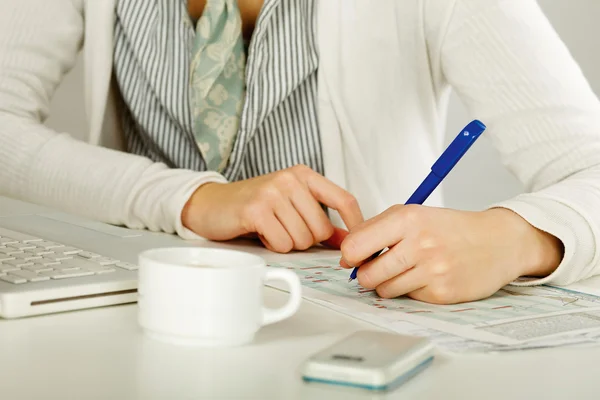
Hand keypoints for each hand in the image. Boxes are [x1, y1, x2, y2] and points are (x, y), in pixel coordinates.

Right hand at [182, 165, 362, 252]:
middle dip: (306, 239)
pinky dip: (272, 246)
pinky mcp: (256, 210)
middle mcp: (290, 179)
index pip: (344, 199)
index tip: (356, 242)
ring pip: (302, 239)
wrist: (211, 204)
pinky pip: (282, 244)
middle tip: (285, 229)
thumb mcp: (290, 206)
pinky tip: (260, 233)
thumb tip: (347, 239)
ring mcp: (272, 192)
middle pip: (322, 229)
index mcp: (304, 175)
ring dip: (287, 243)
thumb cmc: (253, 206)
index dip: (356, 223)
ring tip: (271, 229)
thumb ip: (318, 220)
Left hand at [340, 206, 563, 303]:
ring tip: (406, 270)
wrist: (498, 242)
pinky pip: (408, 298)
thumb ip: (375, 230)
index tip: (356, 256)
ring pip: (384, 290)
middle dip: (366, 275)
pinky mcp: (442, 292)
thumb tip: (346, 258)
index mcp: (407, 219)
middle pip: (367, 275)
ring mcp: (432, 270)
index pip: (355, 245)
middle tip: (378, 268)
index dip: (350, 255)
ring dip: (388, 284)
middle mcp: (419, 243)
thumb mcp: (412, 214)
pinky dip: (411, 290)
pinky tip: (426, 277)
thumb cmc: (450, 228)